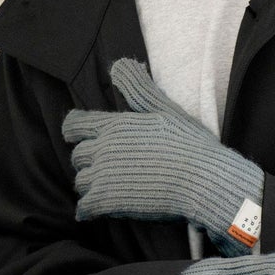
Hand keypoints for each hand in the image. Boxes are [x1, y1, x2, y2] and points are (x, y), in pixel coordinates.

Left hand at [62, 58, 263, 255]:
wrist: (201, 179)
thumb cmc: (188, 143)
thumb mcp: (163, 108)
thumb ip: (137, 88)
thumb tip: (117, 64)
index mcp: (114, 124)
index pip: (75, 124)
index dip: (74, 130)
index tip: (75, 136)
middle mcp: (102, 147)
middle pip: (77, 155)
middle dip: (88, 160)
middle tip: (104, 166)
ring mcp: (102, 175)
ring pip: (80, 181)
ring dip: (90, 184)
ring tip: (107, 187)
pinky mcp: (106, 201)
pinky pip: (84, 207)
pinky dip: (88, 209)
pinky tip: (96, 210)